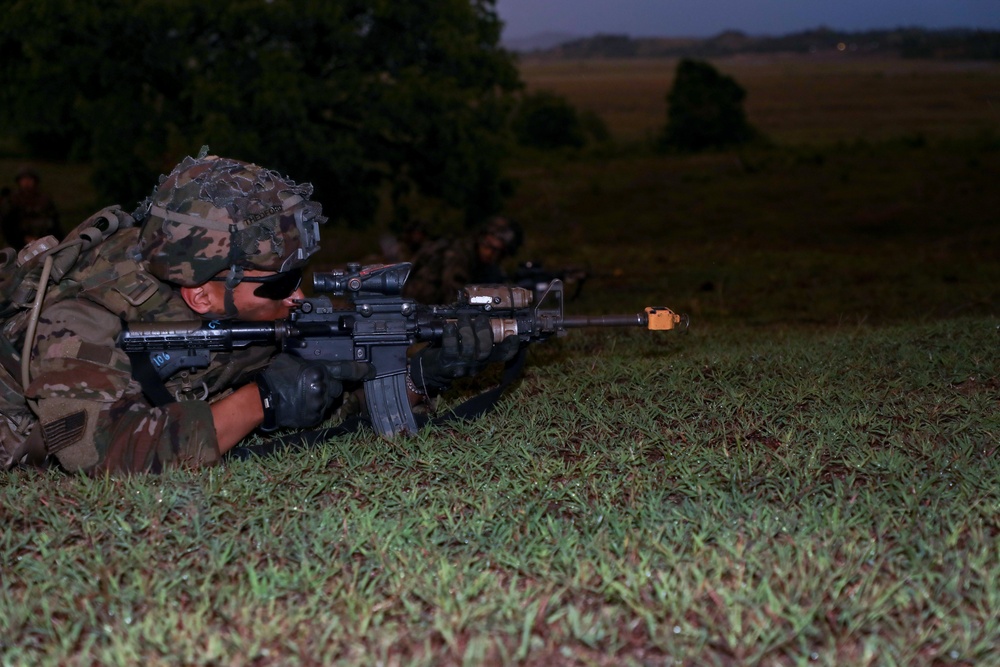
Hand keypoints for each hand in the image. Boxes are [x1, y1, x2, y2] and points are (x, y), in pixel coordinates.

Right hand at [256, 354, 372, 430]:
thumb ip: (310, 360)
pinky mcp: (314, 418)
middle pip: (338, 388)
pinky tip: (303, 404)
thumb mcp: (293, 360)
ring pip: (331, 401)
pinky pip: (322, 413)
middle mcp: (323, 387)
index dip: (362, 370)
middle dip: (331, 386)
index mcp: (319, 371)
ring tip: (305, 395)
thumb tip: (318, 359)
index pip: (347, 370)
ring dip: (323, 398)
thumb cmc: (276, 376)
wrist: (263, 399)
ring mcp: (319, 404)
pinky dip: (315, 409)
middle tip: (316, 385)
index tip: (372, 371)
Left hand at [409, 314, 518, 392]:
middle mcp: (474, 365)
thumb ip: (477, 338)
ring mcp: (460, 365)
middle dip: (484, 331)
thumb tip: (485, 318)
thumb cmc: (450, 354)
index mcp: (482, 361)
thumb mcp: (467, 349)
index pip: (500, 357)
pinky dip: (451, 335)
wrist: (429, 371)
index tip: (514, 337)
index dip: (509, 348)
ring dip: (466, 329)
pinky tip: (449, 326)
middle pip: (485, 350)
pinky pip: (451, 347)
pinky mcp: (446, 363)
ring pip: (469, 347)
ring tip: (463, 318)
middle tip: (480, 318)